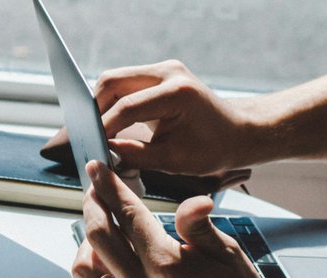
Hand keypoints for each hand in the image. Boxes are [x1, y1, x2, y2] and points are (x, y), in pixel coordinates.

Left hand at [71, 160, 297, 277]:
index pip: (127, 214)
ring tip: (100, 235)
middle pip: (97, 236)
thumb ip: (199, 225)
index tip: (98, 170)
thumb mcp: (228, 254)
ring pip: (85, 271)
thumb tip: (193, 200)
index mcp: (167, 264)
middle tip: (95, 194)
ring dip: (87, 246)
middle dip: (92, 206)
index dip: (109, 186)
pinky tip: (107, 273)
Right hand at [93, 60, 272, 174]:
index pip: (126, 107)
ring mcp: (163, 70)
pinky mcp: (159, 75)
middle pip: (112, 82)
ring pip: (115, 80)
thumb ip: (135, 156)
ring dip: (102, 104)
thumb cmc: (215, 148)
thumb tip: (104, 153)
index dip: (104, 128)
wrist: (238, 132)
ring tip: (97, 131)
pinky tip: (110, 123)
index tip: (92, 147)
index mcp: (177, 92)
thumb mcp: (174, 160)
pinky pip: (125, 84)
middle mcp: (168, 73)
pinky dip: (113, 102)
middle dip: (95, 110)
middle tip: (87, 136)